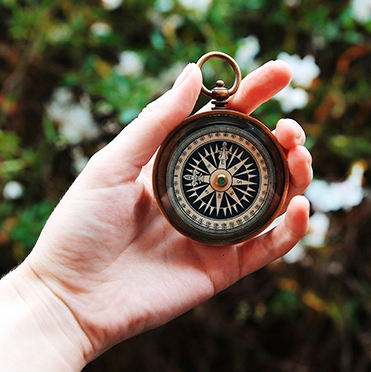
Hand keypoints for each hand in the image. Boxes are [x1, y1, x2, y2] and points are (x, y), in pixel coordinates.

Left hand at [22, 60, 312, 361]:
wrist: (69, 300)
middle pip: (257, 158)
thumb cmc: (79, 228)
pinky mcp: (222, 268)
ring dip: (295, 175)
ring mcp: (214, 230)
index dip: (255, 94)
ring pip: (272, 198)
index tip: (283, 72)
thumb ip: (156, 122)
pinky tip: (301, 205)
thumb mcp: (111, 165)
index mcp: (174, 162)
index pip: (224, 121)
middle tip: (292, 129)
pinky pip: (268, 246)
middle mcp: (200, 192)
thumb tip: (193, 72)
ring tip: (300, 157)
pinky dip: (292, 228)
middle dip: (284, 138)